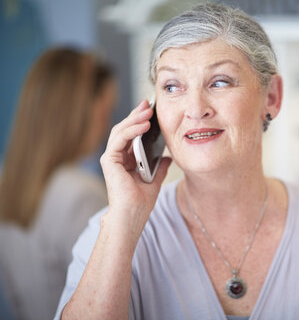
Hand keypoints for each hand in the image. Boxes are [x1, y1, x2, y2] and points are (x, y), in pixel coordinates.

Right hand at [100, 100, 171, 239]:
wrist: (132, 216)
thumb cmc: (141, 202)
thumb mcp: (155, 180)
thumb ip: (160, 167)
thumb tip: (169, 157)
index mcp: (126, 160)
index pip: (132, 135)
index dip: (140, 121)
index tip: (152, 110)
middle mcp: (117, 157)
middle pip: (125, 129)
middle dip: (137, 114)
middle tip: (148, 103)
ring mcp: (111, 158)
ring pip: (120, 130)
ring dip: (134, 118)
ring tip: (148, 110)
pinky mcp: (109, 160)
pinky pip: (120, 139)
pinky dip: (131, 130)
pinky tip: (143, 124)